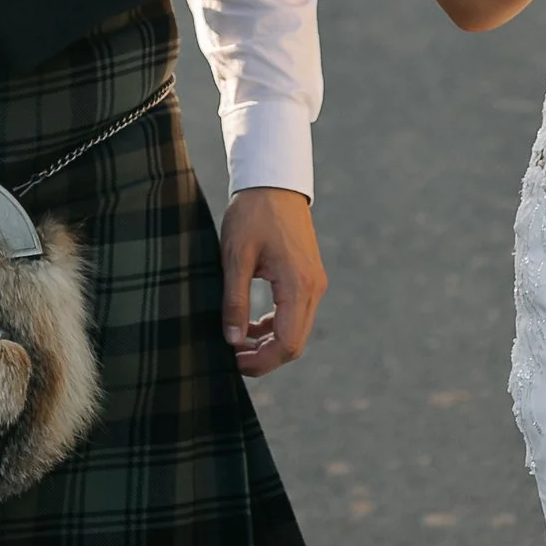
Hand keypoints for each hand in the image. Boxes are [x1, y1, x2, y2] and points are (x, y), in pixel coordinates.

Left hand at [220, 187, 324, 376]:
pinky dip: (274, 326)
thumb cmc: (252, 214)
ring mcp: (314, 284)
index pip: (287, 343)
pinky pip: (295, 315)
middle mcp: (313, 288)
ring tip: (236, 344)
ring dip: (268, 343)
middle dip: (265, 358)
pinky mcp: (308, 279)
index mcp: (298, 285)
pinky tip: (249, 325)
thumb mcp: (235, 256)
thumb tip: (232, 340)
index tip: (233, 363)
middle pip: (295, 343)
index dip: (262, 362)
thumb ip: (234, 301)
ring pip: (296, 331)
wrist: (273, 182)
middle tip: (232, 359)